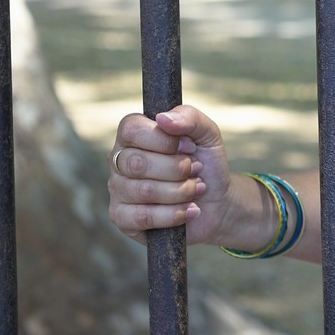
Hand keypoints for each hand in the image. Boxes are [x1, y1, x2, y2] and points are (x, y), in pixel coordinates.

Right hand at [106, 104, 243, 246]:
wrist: (217, 202)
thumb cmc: (206, 164)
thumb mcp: (208, 135)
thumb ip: (190, 117)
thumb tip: (163, 118)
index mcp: (133, 135)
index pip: (132, 129)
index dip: (165, 141)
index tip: (190, 147)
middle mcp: (119, 160)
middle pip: (137, 162)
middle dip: (178, 169)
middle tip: (197, 170)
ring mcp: (117, 189)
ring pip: (144, 191)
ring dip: (181, 191)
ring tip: (197, 189)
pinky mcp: (122, 218)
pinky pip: (143, 217)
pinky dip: (174, 214)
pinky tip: (190, 209)